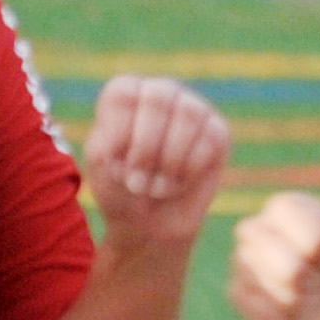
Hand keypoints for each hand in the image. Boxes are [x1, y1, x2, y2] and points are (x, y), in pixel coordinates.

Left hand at [83, 75, 230, 246]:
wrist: (149, 225)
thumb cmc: (120, 190)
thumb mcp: (101, 164)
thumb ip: (110, 140)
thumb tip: (140, 137)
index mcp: (126, 94)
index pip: (123, 95)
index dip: (119, 134)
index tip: (114, 165)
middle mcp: (161, 94)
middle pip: (158, 99)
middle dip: (146, 148)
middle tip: (137, 183)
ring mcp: (192, 110)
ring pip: (188, 115)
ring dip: (170, 161)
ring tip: (157, 187)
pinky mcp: (217, 133)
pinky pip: (211, 139)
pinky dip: (191, 170)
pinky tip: (180, 183)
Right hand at [229, 192, 319, 319]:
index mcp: (285, 208)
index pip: (311, 243)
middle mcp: (253, 229)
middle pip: (292, 273)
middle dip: (318, 282)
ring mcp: (240, 263)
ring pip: (284, 301)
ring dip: (310, 303)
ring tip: (312, 289)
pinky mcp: (238, 294)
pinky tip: (298, 306)